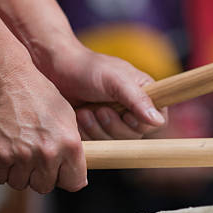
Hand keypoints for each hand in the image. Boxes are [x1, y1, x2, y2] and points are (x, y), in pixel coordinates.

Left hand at [0, 0, 166, 140]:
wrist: (54, 69)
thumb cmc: (86, 68)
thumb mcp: (115, 80)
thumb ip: (138, 99)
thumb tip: (158, 121)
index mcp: (145, 94)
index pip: (157, 121)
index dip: (140, 123)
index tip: (124, 113)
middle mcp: (133, 109)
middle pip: (135, 136)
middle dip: (113, 125)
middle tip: (98, 109)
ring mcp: (114, 121)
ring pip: (116, 143)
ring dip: (98, 129)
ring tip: (85, 111)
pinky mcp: (96, 130)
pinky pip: (98, 144)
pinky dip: (87, 133)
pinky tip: (79, 117)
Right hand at [0, 63, 85, 192]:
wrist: (7, 79)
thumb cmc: (37, 93)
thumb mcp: (66, 116)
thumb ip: (71, 145)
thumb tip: (76, 170)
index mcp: (70, 144)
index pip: (74, 183)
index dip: (66, 178)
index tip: (59, 172)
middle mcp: (48, 153)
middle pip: (44, 186)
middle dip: (39, 176)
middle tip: (33, 158)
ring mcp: (23, 156)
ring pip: (20, 184)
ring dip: (17, 173)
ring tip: (17, 150)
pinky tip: (0, 154)